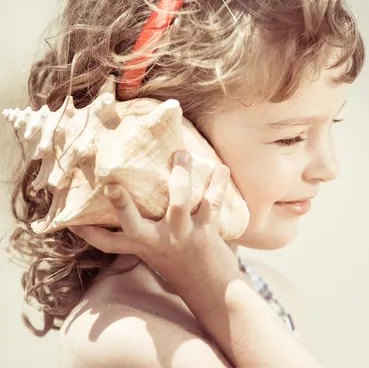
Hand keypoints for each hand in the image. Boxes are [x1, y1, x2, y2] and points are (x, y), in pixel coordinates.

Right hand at [69, 150, 240, 294]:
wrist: (212, 290)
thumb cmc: (179, 261)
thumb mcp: (155, 249)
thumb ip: (142, 229)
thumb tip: (127, 194)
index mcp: (141, 246)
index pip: (107, 243)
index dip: (88, 232)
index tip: (70, 219)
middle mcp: (157, 242)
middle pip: (132, 224)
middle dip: (121, 205)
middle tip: (111, 186)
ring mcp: (180, 236)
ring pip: (179, 202)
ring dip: (181, 175)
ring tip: (181, 154)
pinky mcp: (205, 232)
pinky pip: (213, 202)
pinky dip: (218, 183)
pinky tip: (221, 168)